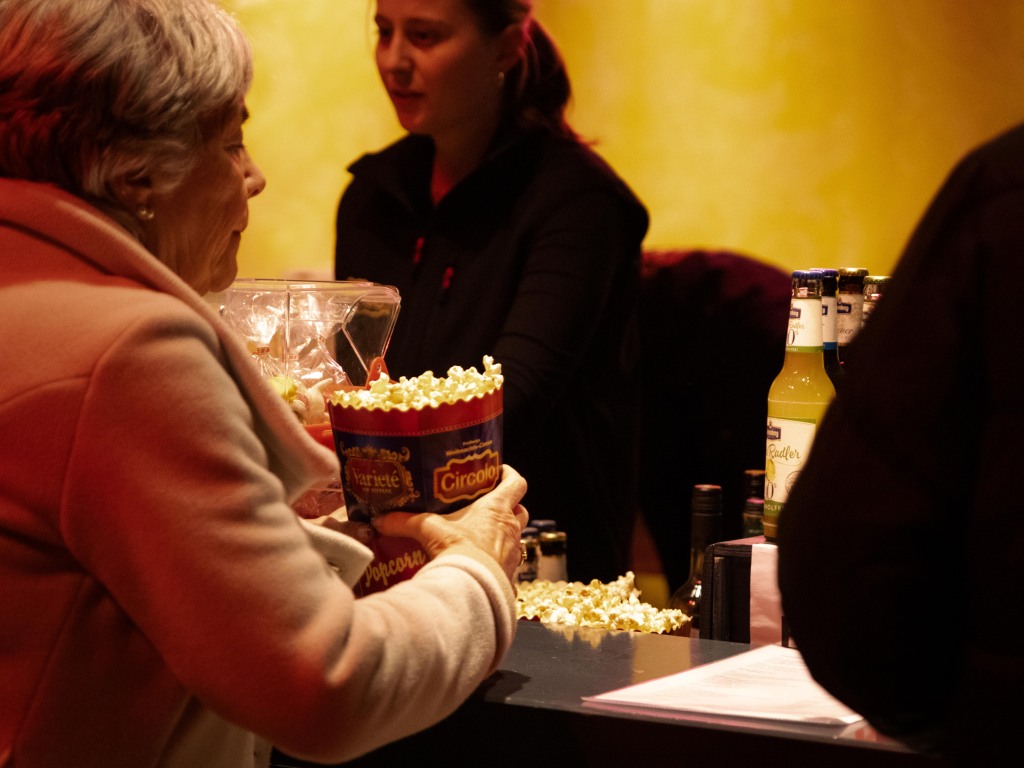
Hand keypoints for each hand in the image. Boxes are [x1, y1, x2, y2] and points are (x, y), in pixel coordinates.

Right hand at [371, 465, 528, 581]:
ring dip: (505, 532)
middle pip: (521, 510)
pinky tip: (481, 560)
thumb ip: (404, 522)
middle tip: (491, 504)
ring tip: (484, 532)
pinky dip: (498, 558)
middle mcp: (511, 528)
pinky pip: (508, 560)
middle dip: (510, 506)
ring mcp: (512, 551)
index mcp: (497, 509)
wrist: (472, 589)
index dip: (510, 474)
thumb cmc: (459, 552)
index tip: (498, 470)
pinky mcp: (509, 572)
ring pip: (517, 535)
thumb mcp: (429, 530)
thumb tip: (381, 519)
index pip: (516, 482)